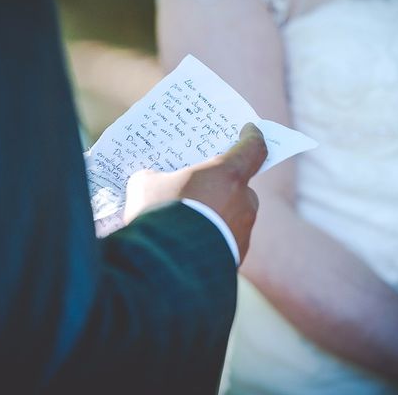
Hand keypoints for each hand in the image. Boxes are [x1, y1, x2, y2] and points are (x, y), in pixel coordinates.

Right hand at [124, 123, 267, 261]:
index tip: (250, 130)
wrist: (167, 267)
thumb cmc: (160, 214)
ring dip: (216, 215)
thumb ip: (154, 178)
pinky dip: (211, 240)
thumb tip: (151, 182)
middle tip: (200, 189)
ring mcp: (243, 232)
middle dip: (223, 187)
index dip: (252, 137)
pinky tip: (186, 245)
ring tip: (186, 223)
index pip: (252, 148)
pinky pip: (225, 241)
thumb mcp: (144, 186)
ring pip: (233, 216)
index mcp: (228, 175)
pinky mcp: (236, 258)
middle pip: (240, 186)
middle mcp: (243, 202)